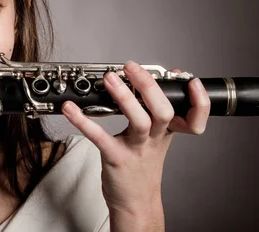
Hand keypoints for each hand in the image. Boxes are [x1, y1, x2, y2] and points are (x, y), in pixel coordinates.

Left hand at [60, 61, 209, 218]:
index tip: (188, 80)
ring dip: (124, 98)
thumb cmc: (142, 165)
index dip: (199, 101)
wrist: (135, 202)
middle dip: (149, 86)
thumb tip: (170, 78)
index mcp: (166, 132)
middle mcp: (154, 139)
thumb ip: (159, 110)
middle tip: (132, 67)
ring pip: (138, 121)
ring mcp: (136, 148)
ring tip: (109, 78)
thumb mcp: (157, 138)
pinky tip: (69, 108)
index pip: (194, 118)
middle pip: (163, 111)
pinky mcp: (116, 158)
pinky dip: (82, 121)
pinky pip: (100, 137)